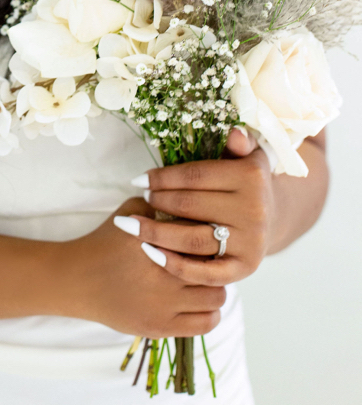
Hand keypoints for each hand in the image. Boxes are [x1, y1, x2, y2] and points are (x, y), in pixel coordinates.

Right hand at [61, 197, 225, 337]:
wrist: (78, 278)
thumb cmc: (106, 241)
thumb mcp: (131, 209)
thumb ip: (162, 203)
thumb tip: (194, 199)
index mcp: (158, 241)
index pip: (204, 236)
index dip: (211, 234)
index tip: (208, 233)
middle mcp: (163, 274)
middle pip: (216, 267)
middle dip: (216, 260)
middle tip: (209, 257)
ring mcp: (163, 305)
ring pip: (217, 297)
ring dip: (214, 287)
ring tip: (204, 280)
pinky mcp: (160, 328)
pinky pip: (206, 323)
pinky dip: (210, 312)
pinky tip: (199, 301)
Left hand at [123, 130, 274, 287]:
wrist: (273, 215)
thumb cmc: (246, 179)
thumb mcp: (246, 155)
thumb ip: (238, 142)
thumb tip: (234, 132)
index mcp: (251, 177)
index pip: (195, 176)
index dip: (163, 177)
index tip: (138, 179)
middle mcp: (254, 211)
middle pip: (190, 206)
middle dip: (158, 201)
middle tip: (138, 199)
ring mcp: (250, 243)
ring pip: (192, 240)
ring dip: (156, 233)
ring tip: (131, 225)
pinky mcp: (245, 269)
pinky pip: (204, 273)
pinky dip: (174, 265)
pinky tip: (150, 253)